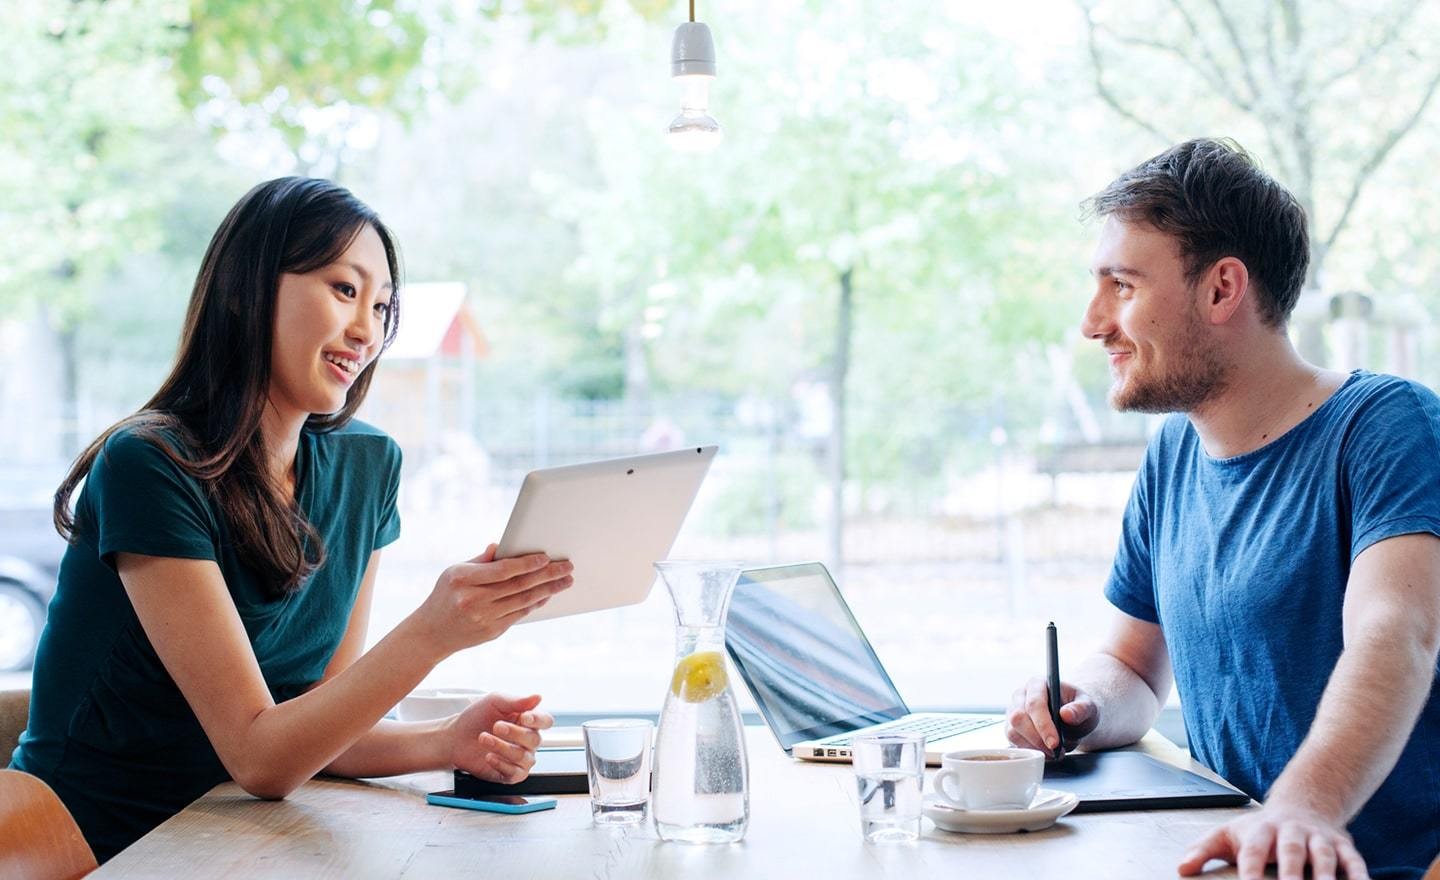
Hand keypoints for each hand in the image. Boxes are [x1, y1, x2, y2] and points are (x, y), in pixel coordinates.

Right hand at [412, 544, 572, 655]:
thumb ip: (482, 560)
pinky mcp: (492, 631)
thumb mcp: (455, 572)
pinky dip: (536, 603)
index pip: (503, 569)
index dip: (527, 563)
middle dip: (548, 575)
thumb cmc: (445, 595)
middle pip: (519, 585)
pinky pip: (520, 614)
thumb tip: (503, 545)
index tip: (546, 557)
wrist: (430, 633)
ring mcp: (483, 618)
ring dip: (549, 590)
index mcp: (463, 579)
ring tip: (565, 581)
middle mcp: (473, 599)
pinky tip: (547, 595)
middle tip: (567, 567)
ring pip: (524, 600)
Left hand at [449, 693, 554, 783]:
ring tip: (484, 739)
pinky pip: (516, 774)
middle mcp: (527, 740)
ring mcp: (519, 758)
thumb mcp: (495, 702)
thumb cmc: (476, 718)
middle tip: (496, 726)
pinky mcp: (509, 773)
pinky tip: (489, 756)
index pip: (545, 721)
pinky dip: (502, 764)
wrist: (455, 738)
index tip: (524, 718)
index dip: (537, 720)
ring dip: (503, 747)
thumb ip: (517, 701)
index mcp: (527, 721)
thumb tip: (538, 697)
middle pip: (535, 740)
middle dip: (514, 733)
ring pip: (524, 757)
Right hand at [1005, 676, 1098, 755]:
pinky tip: (1043, 752)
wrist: (1072, 720)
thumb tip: (1066, 714)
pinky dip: (1028, 750)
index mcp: (1037, 684)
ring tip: (1052, 752)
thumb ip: (1081, 709)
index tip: (1055, 743)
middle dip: (1037, 738)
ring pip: (1012, 731)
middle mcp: (1020, 695)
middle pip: (1018, 717)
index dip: (1043, 724)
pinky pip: (1013, 742)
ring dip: (1032, 746)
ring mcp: (1013, 711)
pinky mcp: (1011, 728)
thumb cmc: (1078, 710)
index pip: (1034, 703)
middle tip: (1055, 751)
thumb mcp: (1088, 707)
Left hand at [1177, 803, 1368, 879]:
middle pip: (1292, 852)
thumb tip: (1181, 868)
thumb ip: (1204, 850)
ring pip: (1325, 856)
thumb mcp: (1229, 834)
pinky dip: (1359, 875)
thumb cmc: (1260, 830)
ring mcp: (1319, 838)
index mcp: (1261, 830)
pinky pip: (1354, 861)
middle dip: (1292, 874)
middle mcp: (1292, 832)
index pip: (1253, 851)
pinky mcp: (1343, 845)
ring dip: (1326, 876)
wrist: (1302, 804)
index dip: (1250, 869)